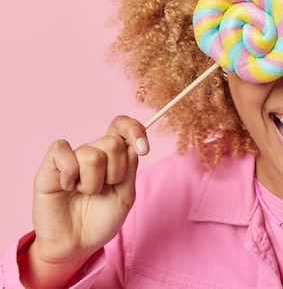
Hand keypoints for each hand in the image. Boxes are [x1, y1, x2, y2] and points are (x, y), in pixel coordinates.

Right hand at [21, 116, 148, 288]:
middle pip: (113, 143)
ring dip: (93, 182)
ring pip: (92, 154)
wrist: (76, 244)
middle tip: (104, 189)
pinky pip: (62, 151)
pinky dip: (70, 173)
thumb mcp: (125, 196)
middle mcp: (93, 152)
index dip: (135, 130)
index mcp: (114, 156)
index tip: (143, 149)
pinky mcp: (50, 166)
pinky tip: (67, 187)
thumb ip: (130, 170)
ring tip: (85, 193)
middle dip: (115, 172)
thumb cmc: (100, 220)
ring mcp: (72, 157)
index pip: (123, 126)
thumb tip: (132, 146)